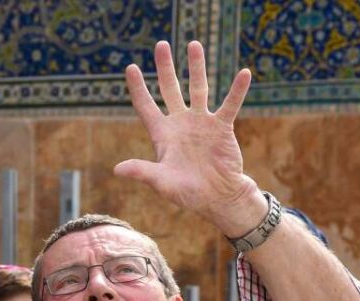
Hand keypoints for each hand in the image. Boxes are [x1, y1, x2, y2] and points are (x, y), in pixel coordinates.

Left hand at [115, 40, 264, 234]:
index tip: (130, 68)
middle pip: (171, 90)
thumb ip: (142, 172)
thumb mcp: (162, 183)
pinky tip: (243, 73)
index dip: (138, 88)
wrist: (217, 198)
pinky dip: (237, 90)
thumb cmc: (187, 193)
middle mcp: (181, 125)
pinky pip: (230, 104)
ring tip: (194, 43)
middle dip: (165, 68)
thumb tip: (116, 169)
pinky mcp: (223, 127)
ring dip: (197, 67)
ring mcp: (202, 123)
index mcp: (162, 136)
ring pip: (199, 89)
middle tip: (161, 45)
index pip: (146, 107)